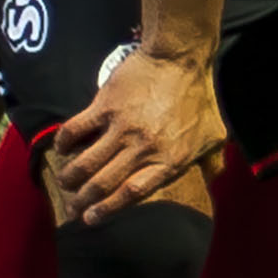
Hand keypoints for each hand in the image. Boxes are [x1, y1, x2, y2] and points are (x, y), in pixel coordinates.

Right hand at [52, 43, 225, 216]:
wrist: (181, 58)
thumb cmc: (199, 97)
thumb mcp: (215, 134)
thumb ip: (212, 161)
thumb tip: (214, 180)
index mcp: (169, 159)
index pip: (131, 194)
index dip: (108, 210)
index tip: (91, 220)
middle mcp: (143, 148)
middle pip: (102, 185)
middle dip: (82, 202)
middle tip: (72, 209)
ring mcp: (122, 127)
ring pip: (85, 164)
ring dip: (69, 178)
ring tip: (64, 183)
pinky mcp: (105, 106)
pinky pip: (74, 131)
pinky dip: (63, 143)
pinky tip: (62, 149)